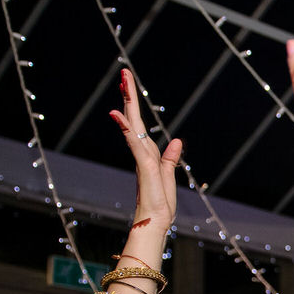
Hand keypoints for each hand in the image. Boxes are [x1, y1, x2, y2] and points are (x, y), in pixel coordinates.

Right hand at [108, 68, 180, 233]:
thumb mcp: (169, 174)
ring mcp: (141, 156)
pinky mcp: (144, 164)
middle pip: (133, 117)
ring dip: (128, 102)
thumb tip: (176, 140)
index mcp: (148, 152)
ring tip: (124, 80)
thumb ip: (170, 157)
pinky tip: (117, 113)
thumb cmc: (161, 201)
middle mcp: (142, 150)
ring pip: (132, 123)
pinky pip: (134, 142)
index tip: (128, 85)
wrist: (157, 220)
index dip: (134, 105)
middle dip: (129, 95)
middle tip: (124, 73)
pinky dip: (126, 128)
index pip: (139, 124)